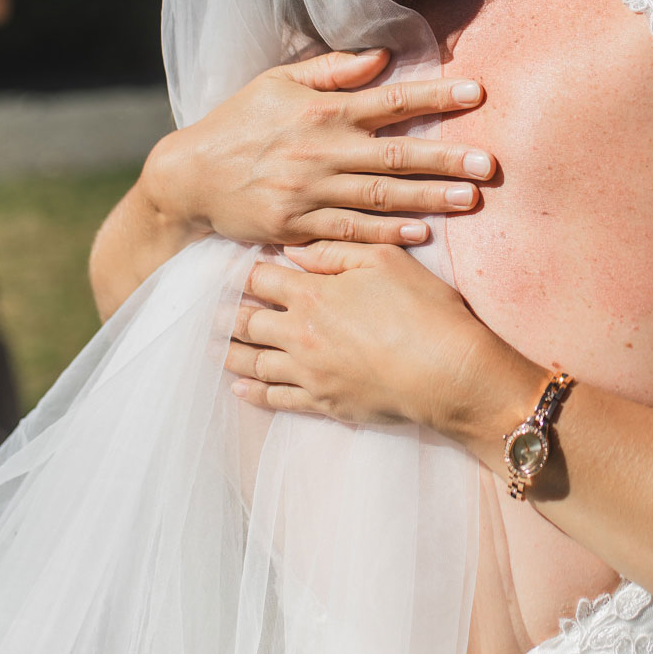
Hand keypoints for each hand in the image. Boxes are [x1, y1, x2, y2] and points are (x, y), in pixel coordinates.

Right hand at [142, 49, 495, 250]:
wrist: (188, 176)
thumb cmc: (238, 122)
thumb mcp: (277, 81)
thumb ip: (331, 69)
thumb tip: (381, 56)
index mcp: (322, 110)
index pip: (390, 99)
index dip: (436, 96)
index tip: (478, 93)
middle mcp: (321, 150)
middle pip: (396, 154)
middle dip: (447, 158)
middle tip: (491, 164)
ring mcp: (310, 191)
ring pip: (381, 196)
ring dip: (429, 199)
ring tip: (472, 201)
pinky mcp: (298, 226)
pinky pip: (351, 231)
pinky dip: (387, 234)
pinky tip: (422, 235)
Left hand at [225, 241, 534, 438]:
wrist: (448, 372)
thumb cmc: (424, 309)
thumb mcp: (386, 260)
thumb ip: (336, 250)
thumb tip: (296, 249)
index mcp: (312, 294)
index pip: (259, 279)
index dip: (239, 271)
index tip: (223, 267)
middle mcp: (299, 335)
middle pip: (246, 322)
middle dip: (223, 312)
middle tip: (204, 307)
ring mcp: (308, 374)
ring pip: (252, 362)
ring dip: (229, 351)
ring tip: (211, 345)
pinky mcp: (323, 404)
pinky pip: (275, 399)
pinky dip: (252, 392)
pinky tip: (239, 387)